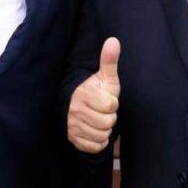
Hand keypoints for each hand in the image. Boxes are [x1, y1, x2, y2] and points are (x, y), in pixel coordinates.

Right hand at [67, 37, 120, 153]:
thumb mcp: (103, 76)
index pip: (110, 106)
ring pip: (102, 135)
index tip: (106, 99)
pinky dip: (99, 141)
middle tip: (102, 111)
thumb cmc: (94, 89)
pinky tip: (95, 131)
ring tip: (99, 120)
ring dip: (105, 130)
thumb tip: (114, 41)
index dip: (113, 103)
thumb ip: (109, 60)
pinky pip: (95, 146)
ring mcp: (73, 127)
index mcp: (84, 94)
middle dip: (109, 117)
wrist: (73, 103)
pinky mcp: (73, 139)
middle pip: (107, 122)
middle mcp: (75, 111)